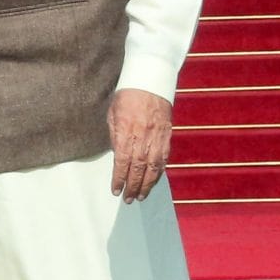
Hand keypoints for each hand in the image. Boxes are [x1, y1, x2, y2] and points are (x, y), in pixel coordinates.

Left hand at [108, 89, 170, 203]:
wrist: (150, 80)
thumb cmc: (127, 96)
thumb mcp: (113, 114)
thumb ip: (115, 136)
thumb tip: (117, 157)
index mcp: (126, 129)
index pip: (122, 161)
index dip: (119, 178)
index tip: (116, 190)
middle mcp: (142, 135)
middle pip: (138, 167)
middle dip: (132, 186)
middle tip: (128, 199)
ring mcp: (157, 136)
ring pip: (153, 166)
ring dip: (146, 184)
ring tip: (141, 196)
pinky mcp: (167, 134)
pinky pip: (163, 158)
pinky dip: (158, 172)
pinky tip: (153, 181)